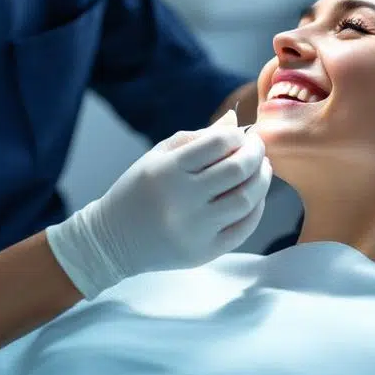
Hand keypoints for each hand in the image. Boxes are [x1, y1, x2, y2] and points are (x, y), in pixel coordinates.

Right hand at [47, 110, 271, 298]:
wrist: (112, 240)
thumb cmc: (137, 191)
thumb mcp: (158, 156)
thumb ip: (197, 138)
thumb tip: (236, 122)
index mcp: (168, 170)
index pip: (218, 143)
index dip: (238, 136)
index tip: (242, 136)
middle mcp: (182, 199)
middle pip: (238, 169)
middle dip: (256, 153)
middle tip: (259, 148)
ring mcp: (194, 228)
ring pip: (247, 199)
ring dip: (262, 179)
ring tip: (261, 169)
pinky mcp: (204, 252)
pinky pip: (243, 228)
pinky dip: (256, 209)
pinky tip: (255, 196)